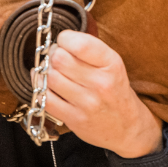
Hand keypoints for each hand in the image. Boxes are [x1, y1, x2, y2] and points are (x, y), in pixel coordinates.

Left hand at [44, 30, 164, 158]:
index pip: (79, 44)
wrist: (127, 128)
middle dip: (53, 54)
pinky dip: (40, 87)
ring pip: (50, 77)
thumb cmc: (115, 91)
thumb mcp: (113, 65)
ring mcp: (87, 103)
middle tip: (57, 56)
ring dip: (46, 71)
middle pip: (60, 59)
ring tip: (53, 70)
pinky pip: (46, 98)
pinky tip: (45, 83)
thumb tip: (59, 39)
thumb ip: (89, 49)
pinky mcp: (74, 119)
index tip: (64, 41)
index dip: (65, 38)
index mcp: (112, 64)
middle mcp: (101, 84)